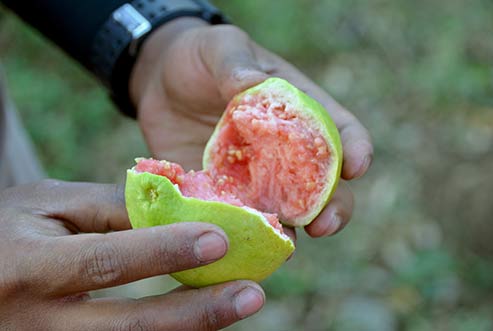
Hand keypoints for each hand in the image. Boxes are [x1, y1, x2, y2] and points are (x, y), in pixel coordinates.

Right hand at [0, 180, 263, 330]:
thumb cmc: (12, 226)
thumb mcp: (49, 203)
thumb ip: (112, 206)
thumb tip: (180, 208)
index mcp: (27, 269)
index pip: (105, 263)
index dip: (165, 252)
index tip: (220, 239)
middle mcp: (35, 324)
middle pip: (128, 327)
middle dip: (196, 312)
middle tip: (252, 294)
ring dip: (191, 328)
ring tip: (238, 305)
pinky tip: (199, 318)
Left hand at [130, 18, 372, 237]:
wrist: (161, 82)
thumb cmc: (201, 58)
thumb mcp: (220, 49)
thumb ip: (236, 65)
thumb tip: (252, 87)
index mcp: (296, 111)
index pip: (337, 131)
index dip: (354, 149)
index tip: (357, 166)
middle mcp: (283, 151)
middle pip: (322, 185)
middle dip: (331, 208)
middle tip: (324, 225)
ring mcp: (254, 176)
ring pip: (285, 211)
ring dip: (289, 232)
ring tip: (285, 247)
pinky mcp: (222, 192)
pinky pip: (237, 218)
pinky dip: (241, 234)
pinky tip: (238, 245)